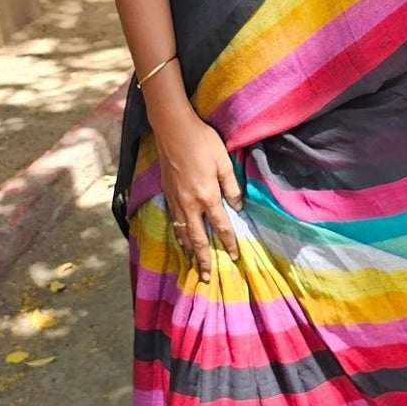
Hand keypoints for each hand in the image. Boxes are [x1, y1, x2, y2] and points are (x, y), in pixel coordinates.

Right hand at [153, 111, 242, 281]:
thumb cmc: (202, 141)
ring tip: (193, 264)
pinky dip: (178, 234)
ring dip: (189, 250)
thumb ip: (232, 186)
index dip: (228, 243)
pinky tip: (180, 239)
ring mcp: (176, 199)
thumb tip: (239, 207)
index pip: (221, 226)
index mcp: (207, 195)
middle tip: (208, 277)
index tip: (234, 257)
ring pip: (182, 231)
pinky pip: (174, 220)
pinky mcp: (167, 193)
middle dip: (204, 258)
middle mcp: (189, 203)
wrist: (173, 129)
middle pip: (198, 237)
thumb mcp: (223, 161)